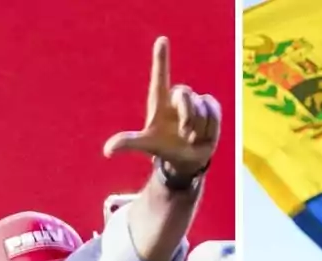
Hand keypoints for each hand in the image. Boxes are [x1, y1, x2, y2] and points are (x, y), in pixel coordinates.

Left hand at [103, 38, 220, 177]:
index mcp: (160, 100)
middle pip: (185, 93)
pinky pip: (213, 110)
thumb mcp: (145, 144)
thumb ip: (127, 143)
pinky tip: (203, 134)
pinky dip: (210, 127)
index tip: (162, 40)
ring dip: (197, 128)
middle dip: (187, 117)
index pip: (160, 75)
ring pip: (201, 107)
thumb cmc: (162, 147)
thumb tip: (107, 151)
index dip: (161, 58)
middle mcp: (176, 97)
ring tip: (191, 136)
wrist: (185, 159)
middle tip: (184, 134)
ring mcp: (195, 100)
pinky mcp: (210, 106)